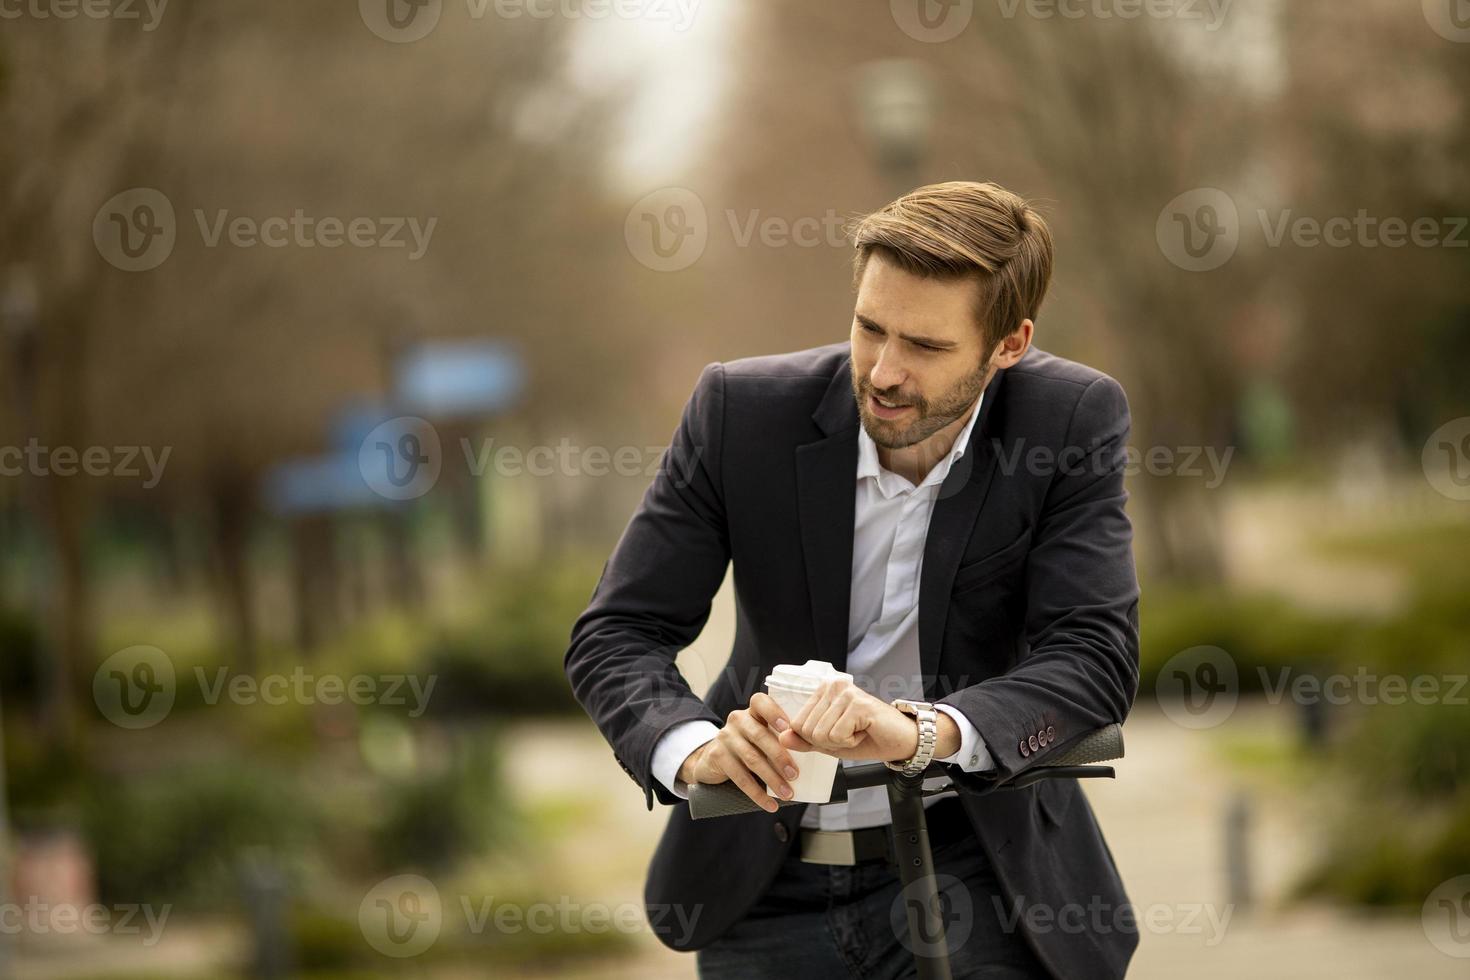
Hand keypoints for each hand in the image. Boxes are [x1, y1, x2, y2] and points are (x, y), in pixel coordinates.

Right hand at [677, 693, 801, 812]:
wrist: (714, 760)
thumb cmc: (751, 747)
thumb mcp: (763, 737)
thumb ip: (781, 740)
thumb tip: (813, 753)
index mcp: (753, 711)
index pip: (761, 702)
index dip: (775, 713)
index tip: (789, 729)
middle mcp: (737, 719)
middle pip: (760, 736)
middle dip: (780, 757)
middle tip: (795, 775)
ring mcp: (725, 736)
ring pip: (752, 758)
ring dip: (772, 779)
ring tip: (787, 793)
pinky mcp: (717, 755)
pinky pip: (740, 777)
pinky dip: (757, 793)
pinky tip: (770, 804)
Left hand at [776, 678, 959, 762]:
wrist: (900, 741)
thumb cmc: (867, 738)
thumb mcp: (829, 743)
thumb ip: (804, 740)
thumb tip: (782, 738)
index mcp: (823, 690)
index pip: (796, 723)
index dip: (815, 739)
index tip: (837, 733)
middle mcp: (833, 685)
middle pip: (806, 729)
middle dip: (827, 742)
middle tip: (849, 733)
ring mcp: (846, 693)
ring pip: (820, 733)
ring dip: (840, 742)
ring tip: (857, 731)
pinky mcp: (858, 704)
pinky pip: (837, 735)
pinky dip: (850, 742)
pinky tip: (864, 731)